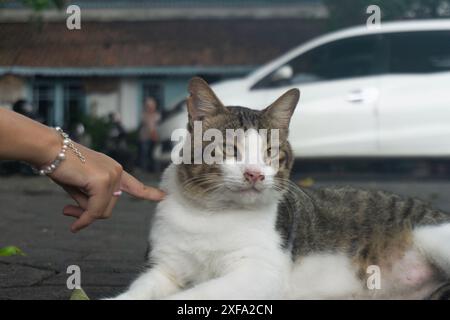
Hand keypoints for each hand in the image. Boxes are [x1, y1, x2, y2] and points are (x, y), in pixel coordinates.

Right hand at [44, 140, 164, 231]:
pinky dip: (84, 220)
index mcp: (114, 170)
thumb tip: (90, 218)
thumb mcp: (81, 187)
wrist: (50, 150)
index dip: (149, 193)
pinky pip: (94, 210)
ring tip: (66, 208)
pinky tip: (74, 225)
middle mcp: (117, 172)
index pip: (135, 186)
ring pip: (102, 211)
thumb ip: (91, 200)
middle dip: (90, 213)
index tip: (163, 197)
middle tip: (68, 211)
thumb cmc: (62, 167)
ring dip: (84, 214)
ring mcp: (112, 176)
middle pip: (110, 206)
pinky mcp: (102, 181)